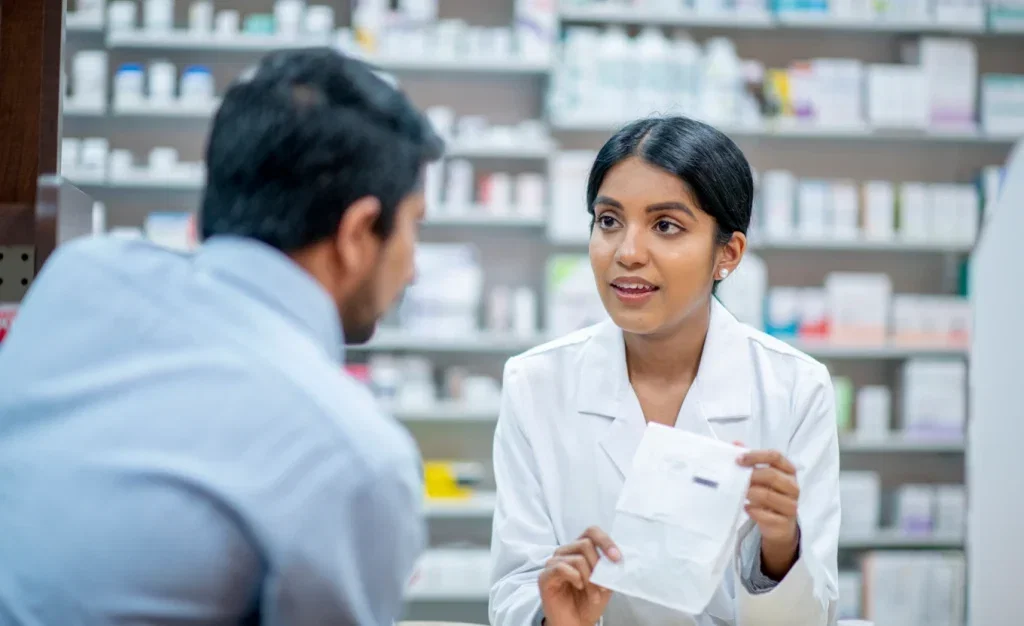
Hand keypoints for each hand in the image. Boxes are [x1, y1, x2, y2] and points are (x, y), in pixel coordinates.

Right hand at [538, 526, 619, 625]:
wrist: (576, 622)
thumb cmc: (588, 602)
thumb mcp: (606, 583)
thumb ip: (610, 569)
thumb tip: (617, 558)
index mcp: (580, 549)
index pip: (591, 532)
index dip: (606, 541)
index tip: (617, 558)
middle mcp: (566, 552)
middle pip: (585, 544)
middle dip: (599, 566)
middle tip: (604, 586)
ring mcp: (554, 562)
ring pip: (577, 559)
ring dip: (590, 579)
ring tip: (594, 594)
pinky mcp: (545, 575)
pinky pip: (561, 567)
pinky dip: (575, 578)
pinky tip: (579, 587)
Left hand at [737, 447, 800, 580]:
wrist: (780, 525)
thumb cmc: (769, 495)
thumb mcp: (762, 478)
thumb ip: (751, 461)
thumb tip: (735, 444)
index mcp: (788, 471)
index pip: (775, 456)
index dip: (756, 455)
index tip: (738, 459)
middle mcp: (793, 487)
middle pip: (772, 475)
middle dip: (752, 475)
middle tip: (736, 478)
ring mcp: (791, 505)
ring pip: (768, 495)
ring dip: (750, 493)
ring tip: (740, 493)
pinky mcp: (784, 522)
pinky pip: (766, 515)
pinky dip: (753, 511)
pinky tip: (746, 507)